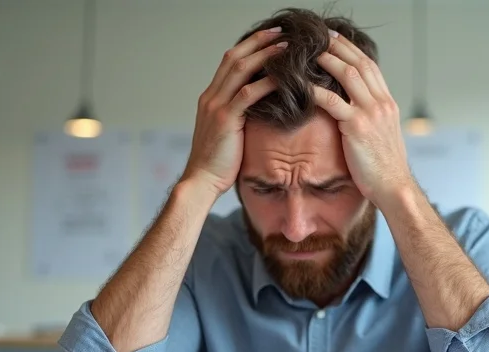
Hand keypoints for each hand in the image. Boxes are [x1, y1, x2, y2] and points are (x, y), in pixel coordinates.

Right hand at [179, 28, 285, 198]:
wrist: (202, 181)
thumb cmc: (219, 162)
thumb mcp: (228, 132)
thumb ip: (240, 115)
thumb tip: (263, 107)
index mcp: (211, 97)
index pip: (229, 61)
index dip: (250, 46)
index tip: (271, 37)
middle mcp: (211, 96)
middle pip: (234, 58)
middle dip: (258, 42)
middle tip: (281, 32)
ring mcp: (216, 106)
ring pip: (240, 70)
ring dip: (265, 56)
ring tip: (286, 47)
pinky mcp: (225, 120)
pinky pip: (248, 95)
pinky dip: (266, 83)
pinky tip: (283, 78)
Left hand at [312, 33, 414, 204]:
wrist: (393, 186)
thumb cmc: (384, 167)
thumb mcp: (382, 135)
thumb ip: (371, 117)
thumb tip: (353, 110)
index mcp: (387, 103)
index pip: (370, 66)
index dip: (351, 50)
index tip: (335, 39)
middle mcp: (382, 103)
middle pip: (359, 63)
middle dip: (338, 46)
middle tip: (319, 36)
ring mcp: (371, 113)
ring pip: (348, 75)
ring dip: (327, 60)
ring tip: (309, 52)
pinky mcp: (357, 127)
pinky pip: (333, 101)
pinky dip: (316, 91)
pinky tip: (302, 85)